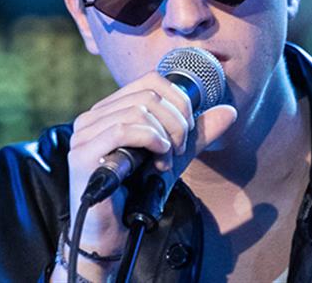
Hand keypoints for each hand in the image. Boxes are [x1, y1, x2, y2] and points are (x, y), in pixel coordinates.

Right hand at [55, 71, 236, 280]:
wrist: (114, 231)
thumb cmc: (137, 192)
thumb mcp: (173, 155)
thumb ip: (198, 133)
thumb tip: (230, 111)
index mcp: (111, 110)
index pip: (150, 81)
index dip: (178, 100)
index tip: (188, 129)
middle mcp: (93, 116)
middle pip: (148, 94)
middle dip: (176, 121)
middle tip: (180, 149)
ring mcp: (84, 133)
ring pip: (138, 110)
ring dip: (165, 135)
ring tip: (166, 159)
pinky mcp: (82, 153)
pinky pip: (123, 130)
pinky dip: (151, 140)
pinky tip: (158, 158)